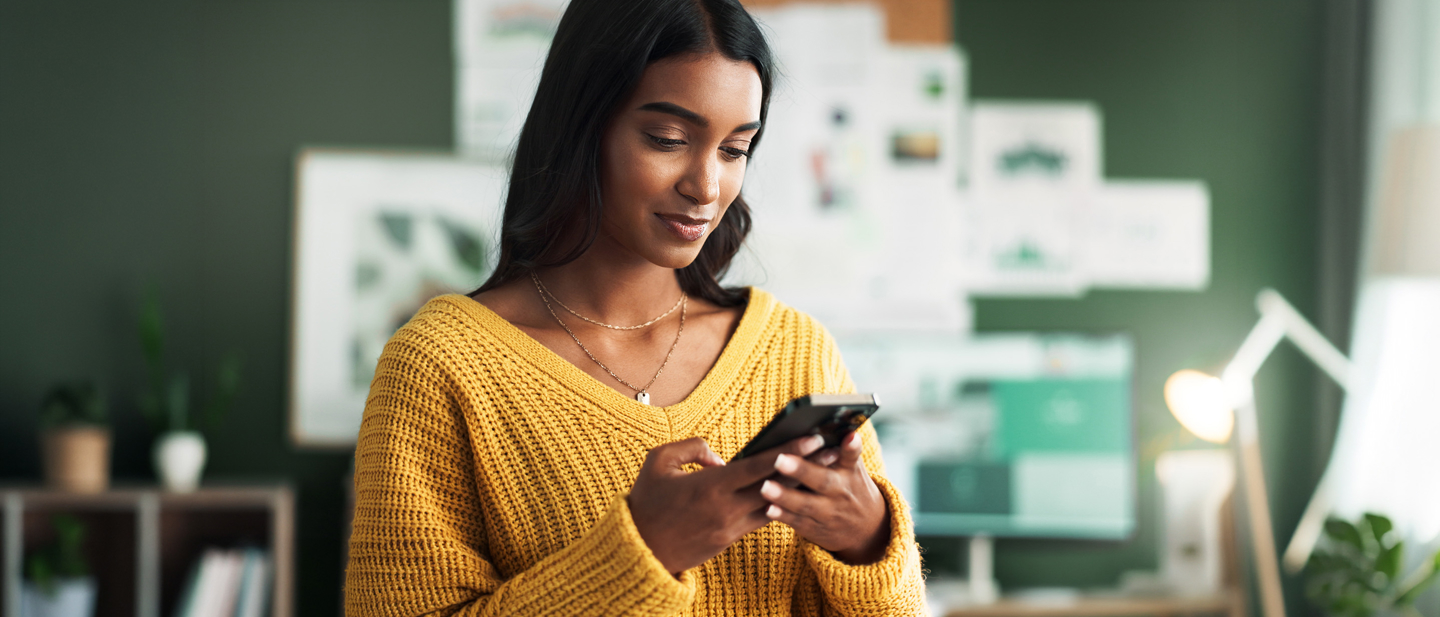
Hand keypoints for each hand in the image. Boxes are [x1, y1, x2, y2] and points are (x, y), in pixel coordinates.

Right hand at [628, 434, 831, 573]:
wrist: (638, 550)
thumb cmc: (645, 502)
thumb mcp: (658, 462)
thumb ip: (691, 448)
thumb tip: (719, 455)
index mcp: (711, 486)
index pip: (759, 467)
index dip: (789, 452)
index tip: (813, 439)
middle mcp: (727, 509)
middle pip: (778, 485)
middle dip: (808, 468)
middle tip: (835, 452)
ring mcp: (731, 528)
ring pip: (775, 505)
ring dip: (801, 488)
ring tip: (824, 472)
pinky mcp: (729, 540)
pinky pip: (760, 519)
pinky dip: (779, 505)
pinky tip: (796, 493)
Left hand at [760, 431, 889, 563]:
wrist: (867, 529)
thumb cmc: (851, 486)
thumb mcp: (853, 468)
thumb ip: (843, 451)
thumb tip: (830, 428)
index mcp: (850, 472)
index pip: (852, 456)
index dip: (851, 446)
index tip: (849, 435)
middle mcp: (841, 492)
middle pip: (822, 480)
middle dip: (801, 470)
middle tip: (779, 460)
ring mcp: (828, 513)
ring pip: (806, 504)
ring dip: (785, 496)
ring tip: (765, 487)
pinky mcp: (816, 529)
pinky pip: (798, 522)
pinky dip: (783, 516)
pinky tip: (768, 509)